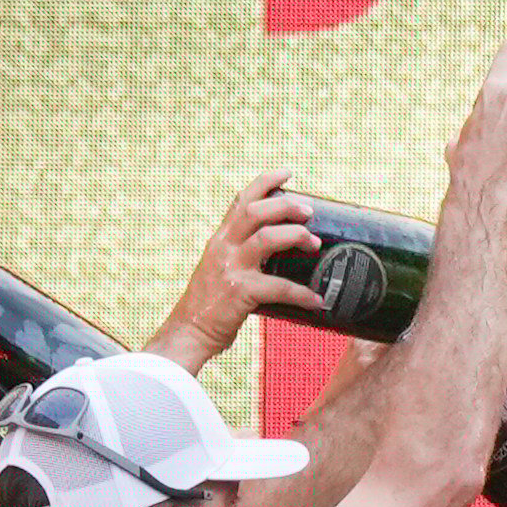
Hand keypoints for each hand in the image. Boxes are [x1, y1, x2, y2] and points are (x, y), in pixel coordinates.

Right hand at [153, 169, 324, 368]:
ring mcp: (231, 268)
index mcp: (220, 240)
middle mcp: (223, 248)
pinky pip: (279, 287)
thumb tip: (277, 253)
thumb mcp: (219, 269)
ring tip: (315, 244)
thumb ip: (241, 256)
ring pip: (266, 239)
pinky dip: (302, 293)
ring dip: (295, 236)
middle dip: (285, 206)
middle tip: (309, 211)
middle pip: (255, 212)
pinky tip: (316, 300)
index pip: (241, 201)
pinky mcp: (240, 292)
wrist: (190, 332)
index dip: (264, 183)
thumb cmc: (210, 305)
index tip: (286, 173)